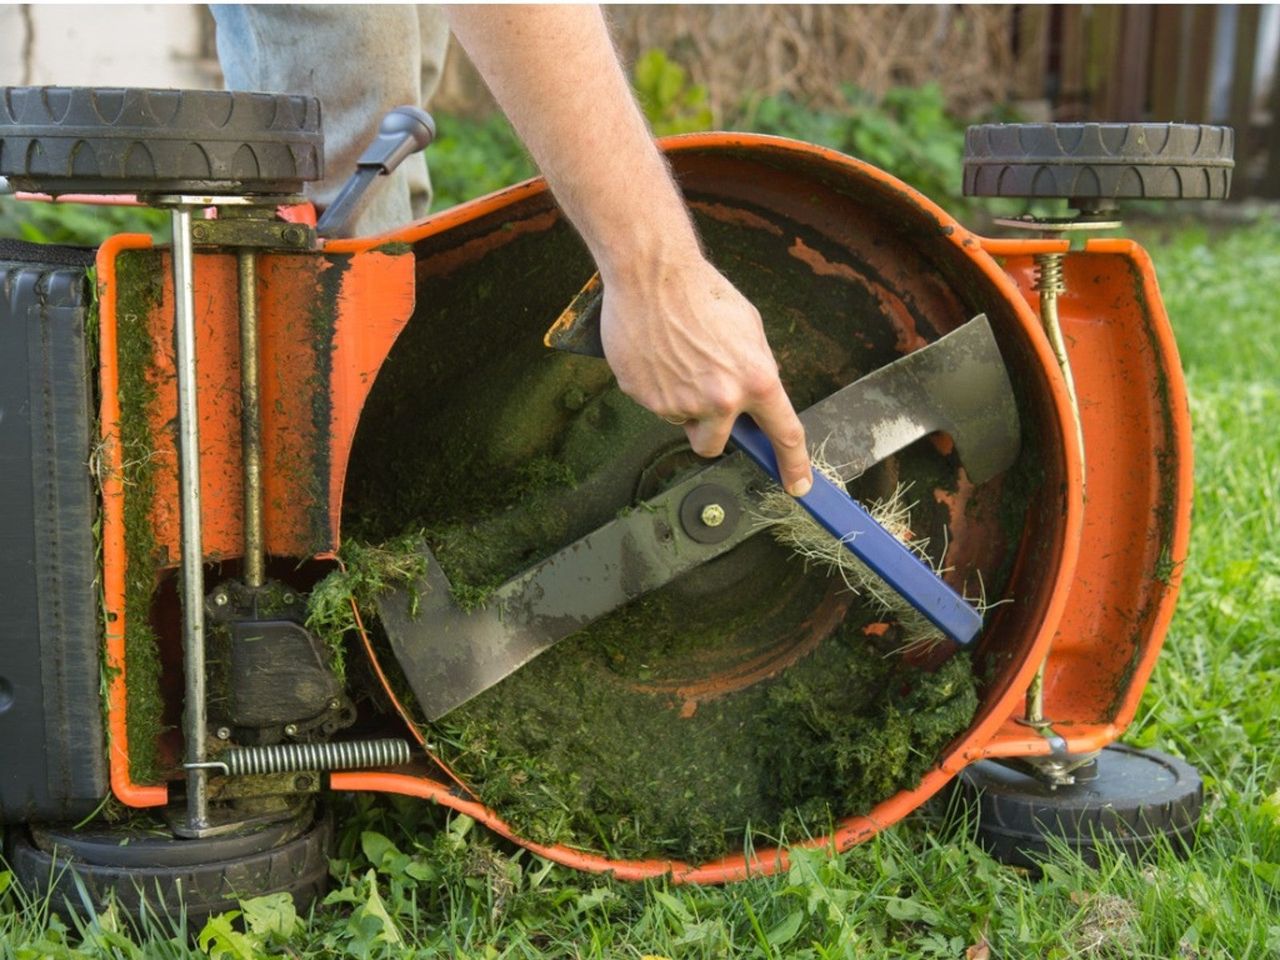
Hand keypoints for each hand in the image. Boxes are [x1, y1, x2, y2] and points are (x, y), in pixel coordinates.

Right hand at [599, 256, 813, 496]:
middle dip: (708, 431)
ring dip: (680, 400)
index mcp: (755, 379)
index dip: (794, 465)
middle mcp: (719, 399)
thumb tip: (754, 396)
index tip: (798, 486)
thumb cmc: (701, 293)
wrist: (652, 273)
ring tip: (675, 356)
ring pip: (680, 420)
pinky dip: (655, 385)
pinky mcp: (644, 396)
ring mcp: (679, 402)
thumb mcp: (748, 328)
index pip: (783, 434)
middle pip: (713, 446)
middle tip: (701, 400)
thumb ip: (755, 369)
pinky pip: (653, 403)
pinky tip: (655, 353)